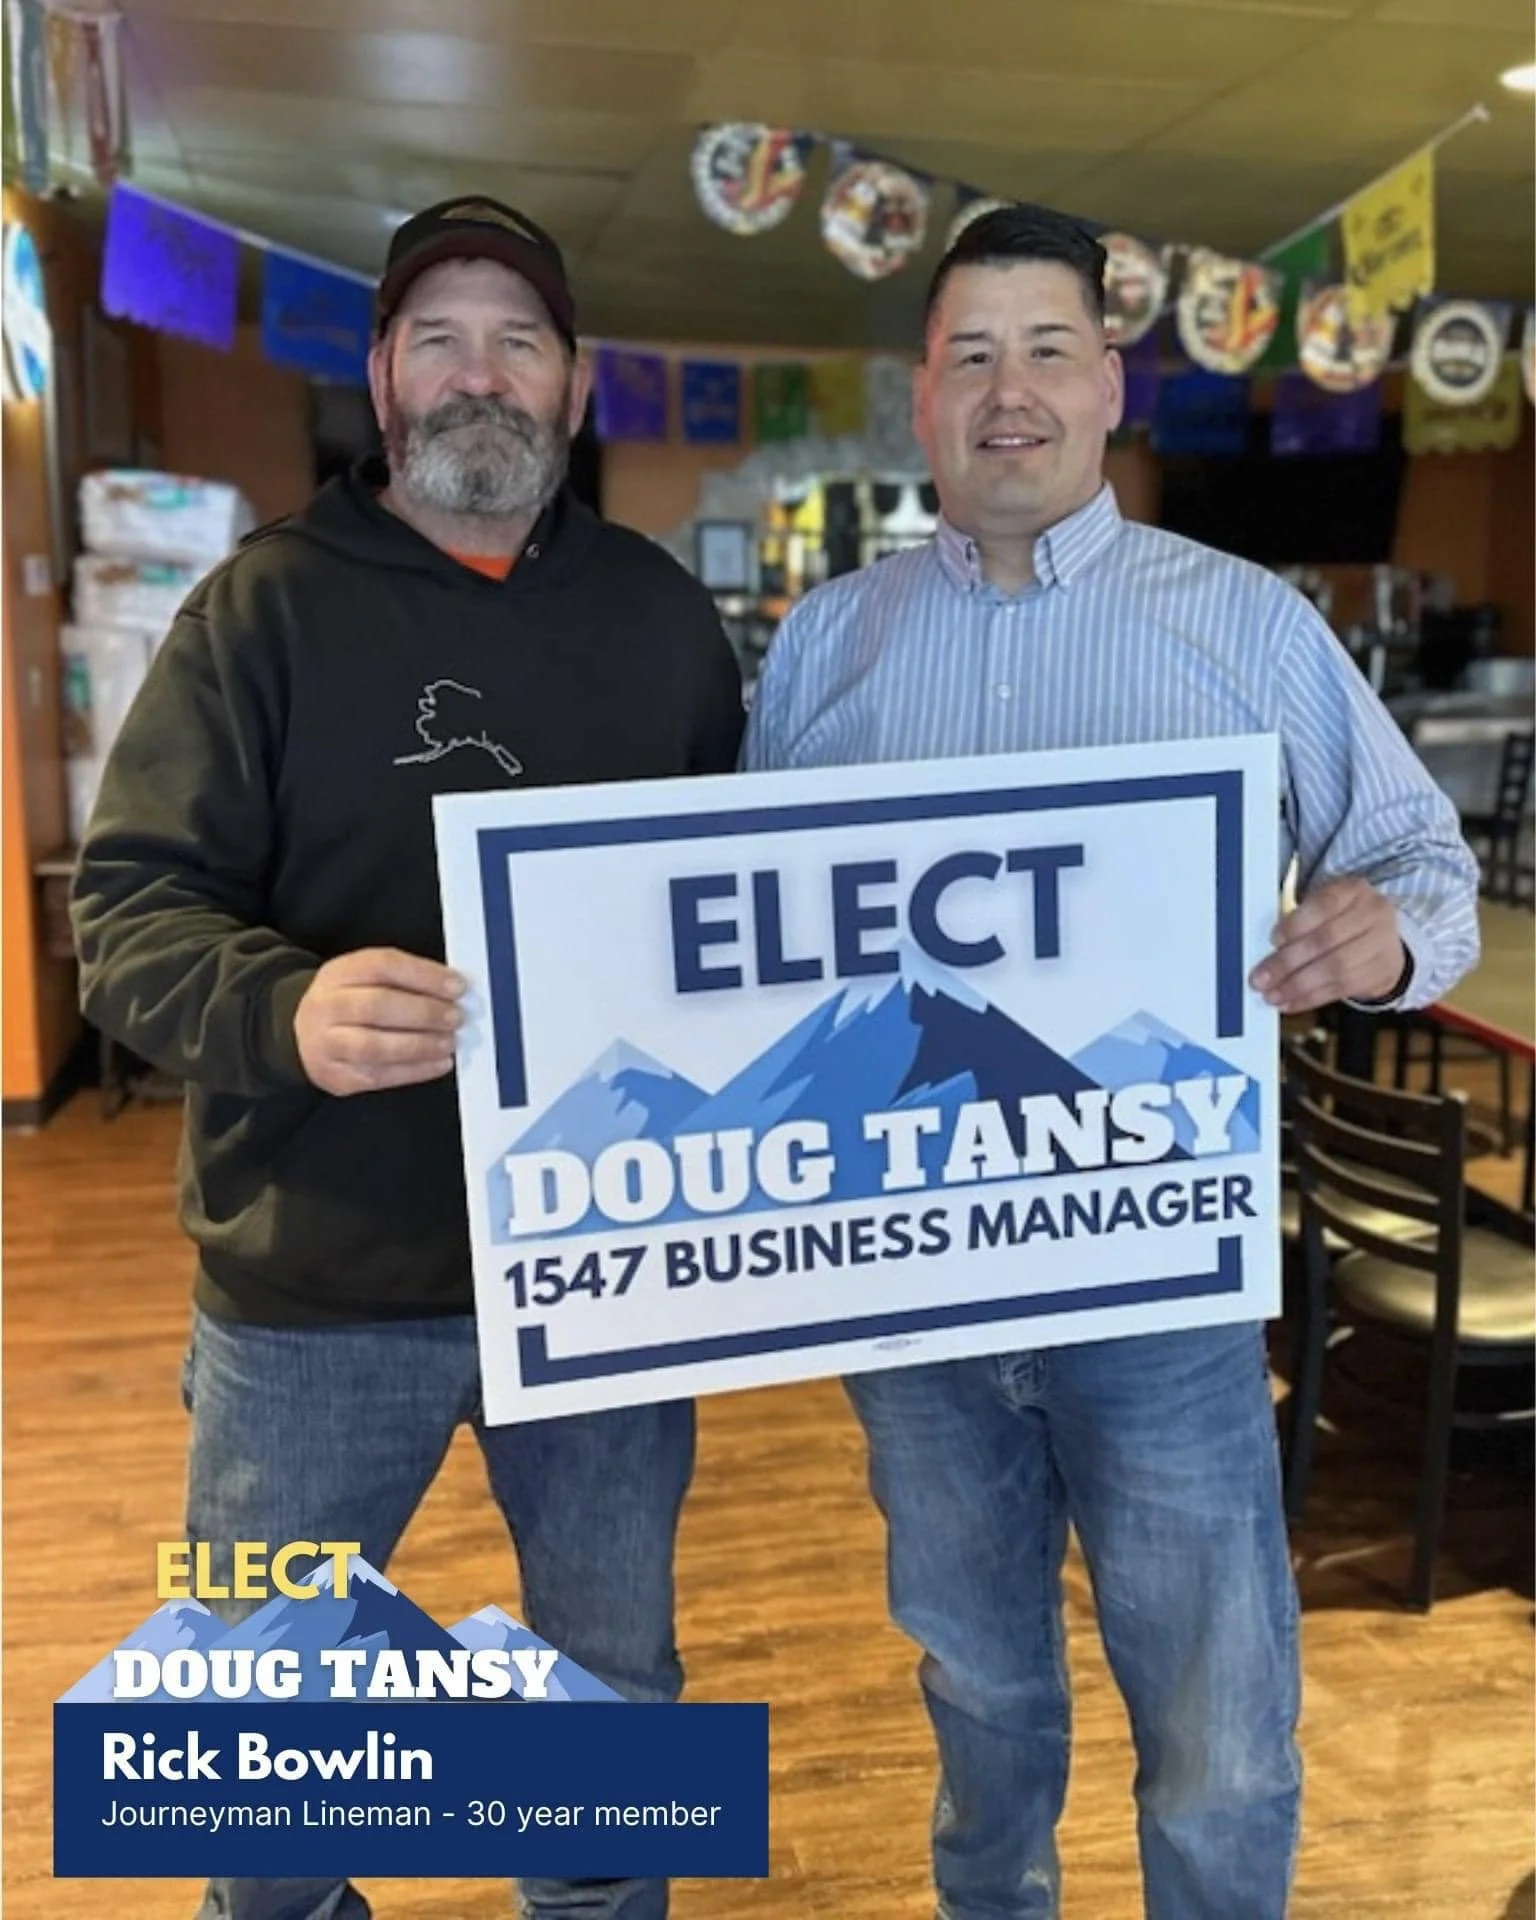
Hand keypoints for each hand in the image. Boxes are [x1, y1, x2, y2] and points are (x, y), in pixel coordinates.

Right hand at [293, 948, 465, 1095]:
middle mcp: (328, 1006)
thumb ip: (404, 978)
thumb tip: (452, 989)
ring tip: (449, 1042)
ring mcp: (328, 1044)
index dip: (424, 975)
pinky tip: (439, 1063)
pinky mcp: (337, 1076)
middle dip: (424, 1012)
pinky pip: (379, 1076)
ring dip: (420, 1045)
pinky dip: (415, 1071)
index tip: (457, 986)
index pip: (383, 966)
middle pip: (377, 1006)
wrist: (301, 1034)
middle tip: (455, 1017)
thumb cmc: (348, 1002)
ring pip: (375, 1046)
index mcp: (339, 973)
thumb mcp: (364, 977)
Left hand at [1249, 877, 1405, 1013]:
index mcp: (1353, 890)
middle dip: (1288, 962)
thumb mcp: (1324, 909)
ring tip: (1272, 995)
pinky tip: (1290, 1002)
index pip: (1323, 905)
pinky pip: (1341, 989)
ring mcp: (1382, 944)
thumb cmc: (1342, 922)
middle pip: (1326, 940)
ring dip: (1298, 985)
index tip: (1272, 940)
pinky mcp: (1381, 973)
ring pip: (1335, 969)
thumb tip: (1268, 950)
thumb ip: (1299, 922)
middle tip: (1261, 978)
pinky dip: (1311, 998)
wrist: (1383, 941)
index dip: (1295, 924)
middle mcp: (1373, 913)